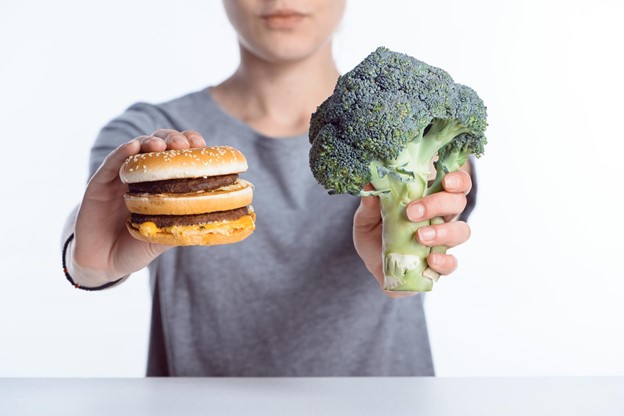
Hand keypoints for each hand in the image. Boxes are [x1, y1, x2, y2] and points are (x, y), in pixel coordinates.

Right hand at [70, 129, 206, 286]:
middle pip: (159, 145)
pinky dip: (123, 152)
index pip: (178, 157)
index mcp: (161, 184)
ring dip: (151, 141)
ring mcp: (121, 176)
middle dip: (174, 140)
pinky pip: (112, 162)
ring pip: (137, 147)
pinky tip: (133, 147)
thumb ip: (180, 225)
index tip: (202, 146)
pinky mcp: (100, 182)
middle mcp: (142, 175)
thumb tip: (213, 221)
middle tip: (185, 145)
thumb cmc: (135, 248)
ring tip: (161, 146)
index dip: (190, 147)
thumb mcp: (163, 237)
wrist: (102, 263)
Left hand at [353, 170, 472, 297]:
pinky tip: (430, 259)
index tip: (446, 181)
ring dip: (443, 231)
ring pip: (461, 231)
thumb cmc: (374, 238)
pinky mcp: (439, 265)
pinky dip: (444, 261)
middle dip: (439, 204)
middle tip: (413, 212)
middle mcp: (441, 217)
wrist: (373, 268)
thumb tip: (369, 185)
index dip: (457, 179)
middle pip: (459, 203)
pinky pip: (452, 263)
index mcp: (428, 199)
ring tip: (420, 236)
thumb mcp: (365, 220)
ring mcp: (442, 242)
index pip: (454, 183)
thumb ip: (369, 205)